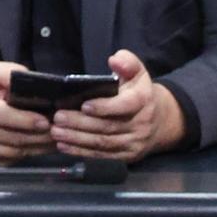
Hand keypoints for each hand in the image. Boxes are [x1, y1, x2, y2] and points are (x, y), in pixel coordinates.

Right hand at [0, 63, 52, 164]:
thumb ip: (8, 73)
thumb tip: (33, 78)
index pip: (5, 116)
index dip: (26, 121)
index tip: (47, 121)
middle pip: (16, 138)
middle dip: (41, 136)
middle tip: (61, 131)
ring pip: (17, 152)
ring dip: (40, 148)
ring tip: (58, 140)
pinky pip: (13, 160)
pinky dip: (30, 154)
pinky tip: (43, 147)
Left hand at [50, 49, 186, 161]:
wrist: (160, 122)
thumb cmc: (140, 92)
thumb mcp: (138, 72)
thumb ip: (127, 62)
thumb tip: (114, 60)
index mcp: (142, 101)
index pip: (125, 106)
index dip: (105, 107)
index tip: (84, 105)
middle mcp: (140, 125)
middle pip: (108, 126)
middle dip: (81, 123)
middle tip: (58, 118)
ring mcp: (134, 143)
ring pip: (103, 143)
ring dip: (77, 139)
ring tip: (56, 132)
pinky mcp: (127, 156)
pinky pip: (103, 155)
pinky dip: (82, 152)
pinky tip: (65, 146)